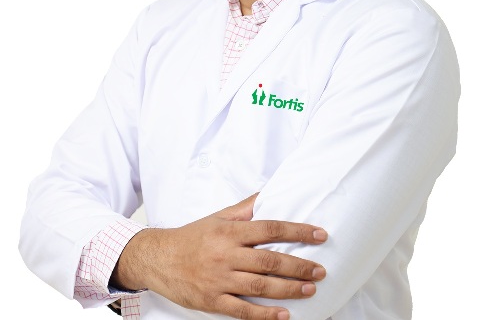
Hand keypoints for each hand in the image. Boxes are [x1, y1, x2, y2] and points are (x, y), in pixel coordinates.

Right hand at [111, 193, 327, 319]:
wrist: (159, 258)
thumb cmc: (192, 237)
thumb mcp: (217, 217)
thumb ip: (244, 209)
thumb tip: (266, 196)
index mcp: (230, 231)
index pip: (271, 228)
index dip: (297, 231)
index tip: (319, 234)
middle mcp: (227, 254)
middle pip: (270, 260)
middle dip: (299, 265)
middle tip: (320, 270)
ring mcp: (220, 279)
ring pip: (261, 285)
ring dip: (289, 288)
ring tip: (310, 289)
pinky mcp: (213, 301)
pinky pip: (242, 310)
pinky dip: (265, 314)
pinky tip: (284, 314)